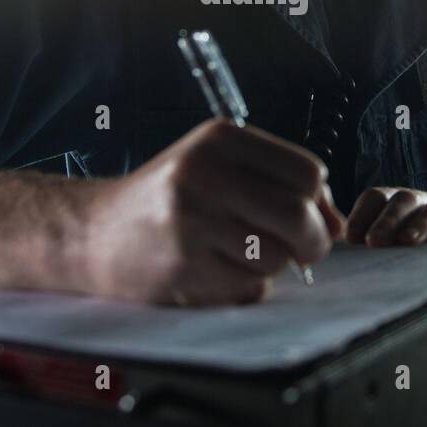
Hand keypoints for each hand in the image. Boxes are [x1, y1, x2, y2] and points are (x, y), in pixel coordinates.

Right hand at [85, 118, 345, 305]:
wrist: (89, 232)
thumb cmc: (165, 201)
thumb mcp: (214, 167)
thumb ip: (274, 182)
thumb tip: (337, 222)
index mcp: (219, 139)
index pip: (308, 172)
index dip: (319, 202)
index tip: (307, 216)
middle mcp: (204, 172)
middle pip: (299, 215)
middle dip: (311, 242)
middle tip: (300, 250)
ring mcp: (192, 220)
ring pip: (276, 257)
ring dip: (268, 266)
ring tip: (234, 254)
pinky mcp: (183, 265)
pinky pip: (249, 287)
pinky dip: (242, 287)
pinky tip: (212, 271)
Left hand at [346, 187, 426, 245]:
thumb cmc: (406, 241)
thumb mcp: (384, 239)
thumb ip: (361, 242)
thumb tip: (333, 250)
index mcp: (392, 201)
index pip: (375, 198)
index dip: (362, 215)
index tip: (352, 238)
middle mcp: (418, 201)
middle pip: (402, 201)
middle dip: (388, 220)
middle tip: (375, 241)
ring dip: (420, 224)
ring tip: (409, 241)